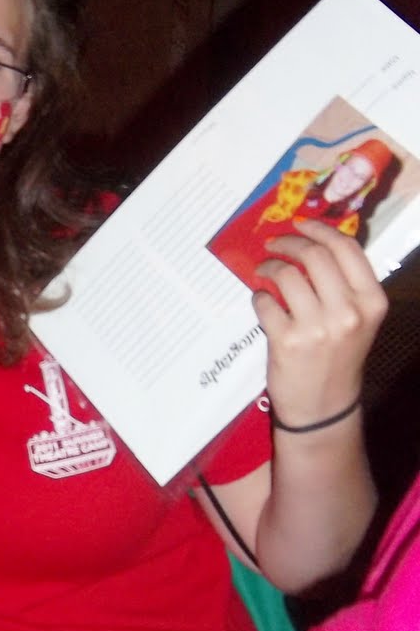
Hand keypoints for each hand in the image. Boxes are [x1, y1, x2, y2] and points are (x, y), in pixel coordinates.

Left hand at [253, 219, 386, 428]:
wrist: (323, 405)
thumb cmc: (338, 357)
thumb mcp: (356, 319)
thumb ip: (343, 284)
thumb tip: (315, 241)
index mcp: (372, 301)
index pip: (346, 248)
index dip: (320, 230)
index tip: (300, 224)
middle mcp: (349, 312)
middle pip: (314, 255)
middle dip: (289, 242)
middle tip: (274, 244)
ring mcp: (317, 327)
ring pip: (286, 275)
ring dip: (268, 268)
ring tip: (263, 273)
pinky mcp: (287, 340)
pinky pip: (264, 302)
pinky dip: (259, 298)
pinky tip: (263, 303)